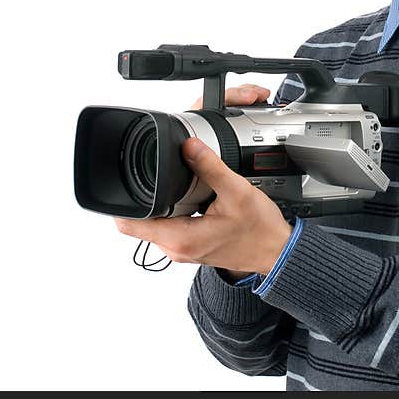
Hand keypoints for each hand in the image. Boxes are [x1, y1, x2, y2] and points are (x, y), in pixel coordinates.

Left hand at [114, 83, 290, 276]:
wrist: (277, 252)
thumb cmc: (260, 231)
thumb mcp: (236, 192)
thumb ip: (210, 167)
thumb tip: (189, 146)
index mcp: (180, 238)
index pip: (129, 224)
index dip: (121, 203)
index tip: (125, 182)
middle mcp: (177, 249)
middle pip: (140, 222)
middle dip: (143, 198)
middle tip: (154, 176)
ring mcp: (184, 250)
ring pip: (155, 225)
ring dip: (158, 205)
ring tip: (173, 185)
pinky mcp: (192, 246)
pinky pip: (170, 228)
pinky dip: (172, 212)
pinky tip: (188, 199)